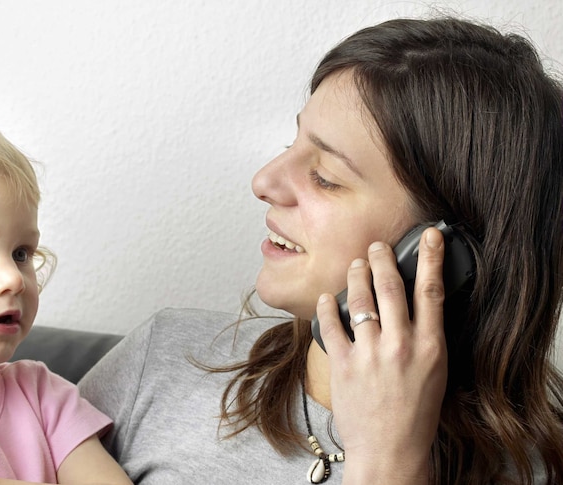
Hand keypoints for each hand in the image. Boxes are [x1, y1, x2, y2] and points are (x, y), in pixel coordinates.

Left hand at [316, 227, 447, 482]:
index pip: (432, 291)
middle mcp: (401, 346)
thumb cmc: (415, 414)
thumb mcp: (435, 372)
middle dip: (382, 259)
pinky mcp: (343, 364)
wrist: (390, 449)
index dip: (430, 258)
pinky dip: (328, 306)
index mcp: (430, 347)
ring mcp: (370, 354)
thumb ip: (426, 338)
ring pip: (360, 299)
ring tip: (355, 265)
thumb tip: (415, 306)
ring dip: (356, 275)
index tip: (429, 236)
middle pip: (390, 287)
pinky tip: (327, 298)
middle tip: (376, 246)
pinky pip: (331, 324)